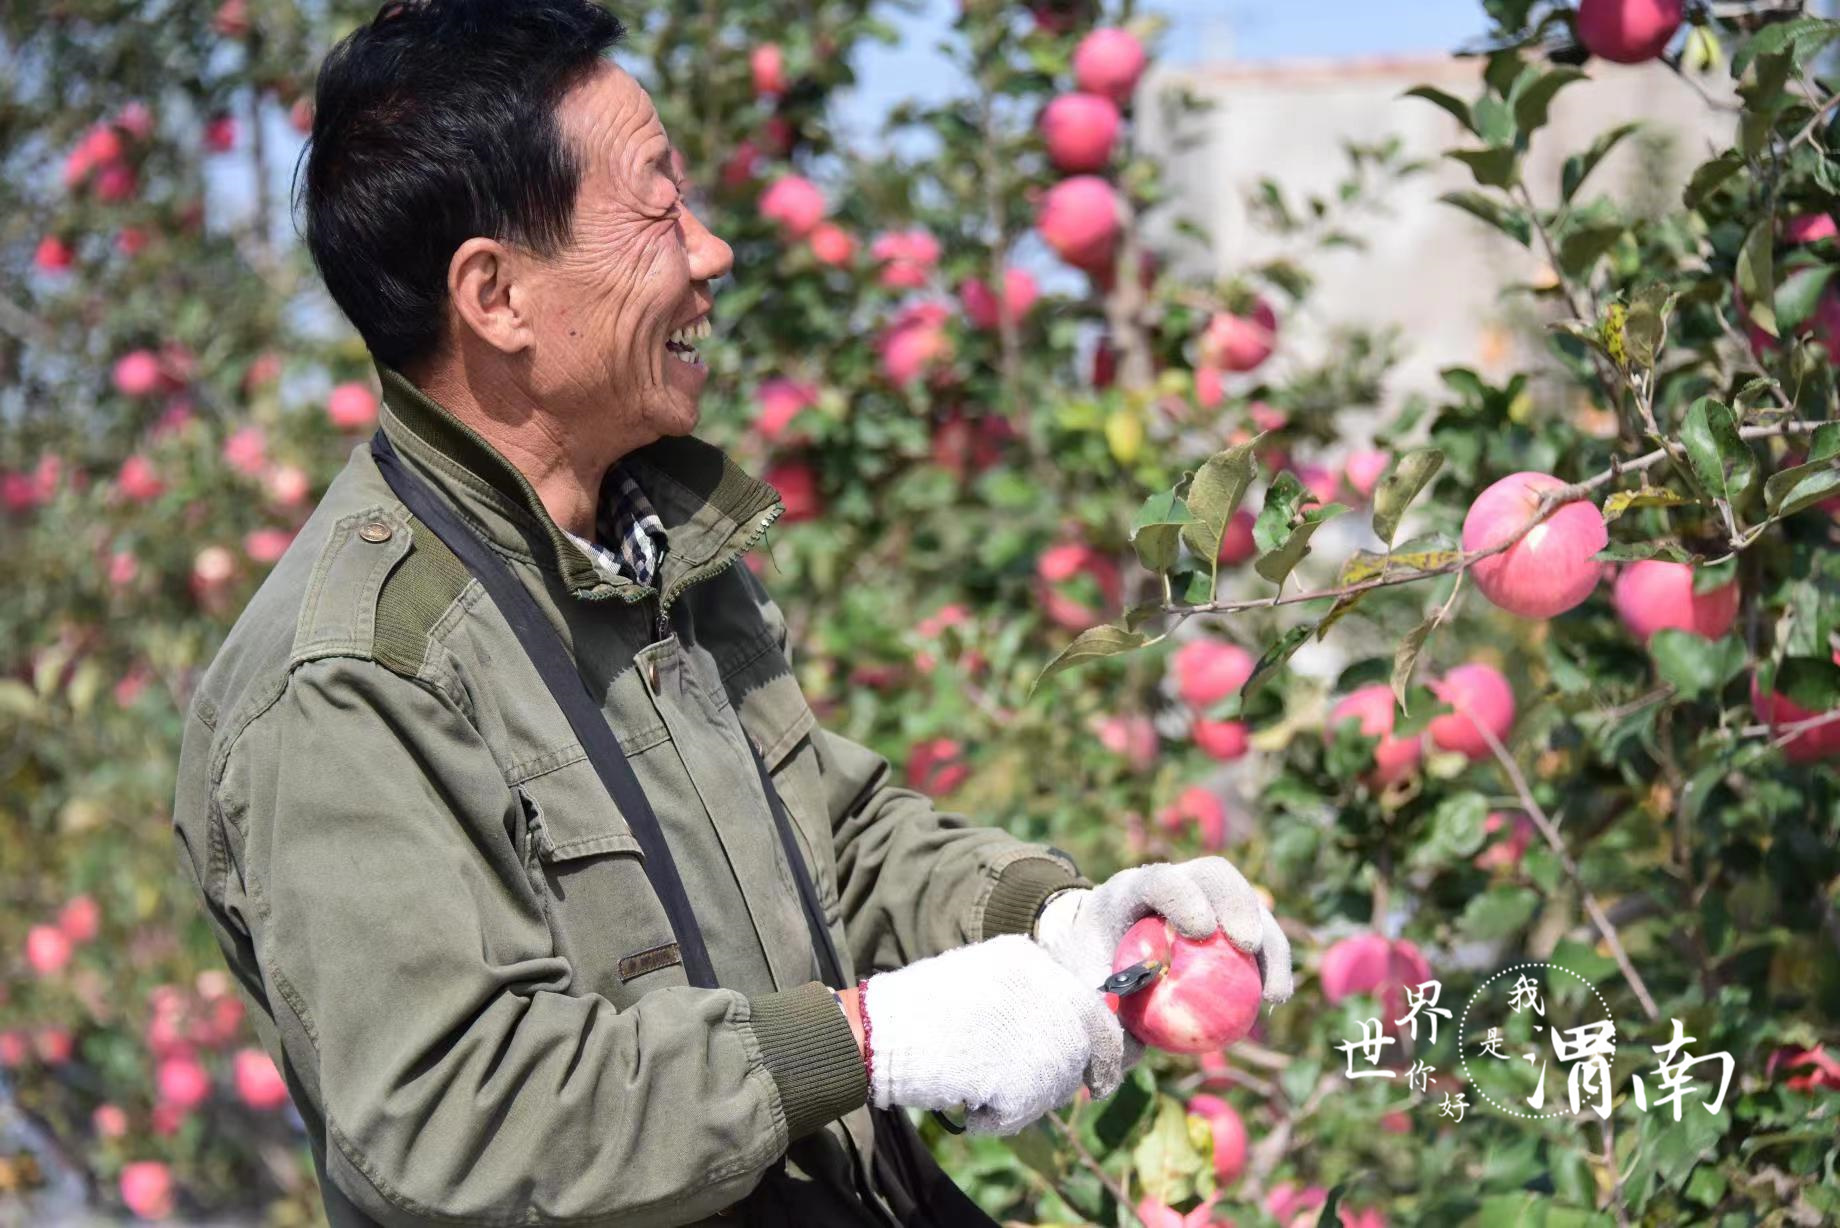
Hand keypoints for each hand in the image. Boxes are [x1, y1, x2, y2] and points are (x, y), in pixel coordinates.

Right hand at [860, 934, 1123, 1134]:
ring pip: (1057, 1083)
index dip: (1100, 1046)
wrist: (882, 1031)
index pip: (1090, 1006)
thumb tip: (1062, 1040)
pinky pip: (1026, 1111)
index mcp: (1031, 958)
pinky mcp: (1029, 1074)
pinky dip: (998, 1119)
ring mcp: (1042, 1031)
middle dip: (1067, 1077)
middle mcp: (1047, 988)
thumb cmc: (916, 1009)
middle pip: (1085, 1047)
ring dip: (1025, 1099)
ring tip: (977, 1089)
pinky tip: (968, 1105)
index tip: (1102, 1076)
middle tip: (1034, 1093)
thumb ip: (1024, 999)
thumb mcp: (979, 979)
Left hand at [1034, 858, 1293, 1004]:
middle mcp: (1173, 882)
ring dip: (1269, 943)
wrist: (1095, 945)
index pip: (1160, 881)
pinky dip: (1269, 962)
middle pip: (1215, 876)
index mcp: (1130, 889)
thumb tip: (1121, 1060)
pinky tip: (1273, 1000)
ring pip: (1248, 902)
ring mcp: (1204, 895)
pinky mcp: (1224, 917)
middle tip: (1248, 947)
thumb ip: (1098, 1019)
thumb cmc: (1086, 968)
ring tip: (1274, 993)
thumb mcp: (1081, 989)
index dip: (1183, 897)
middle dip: (1238, 905)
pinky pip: (1256, 933)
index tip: (1201, 931)